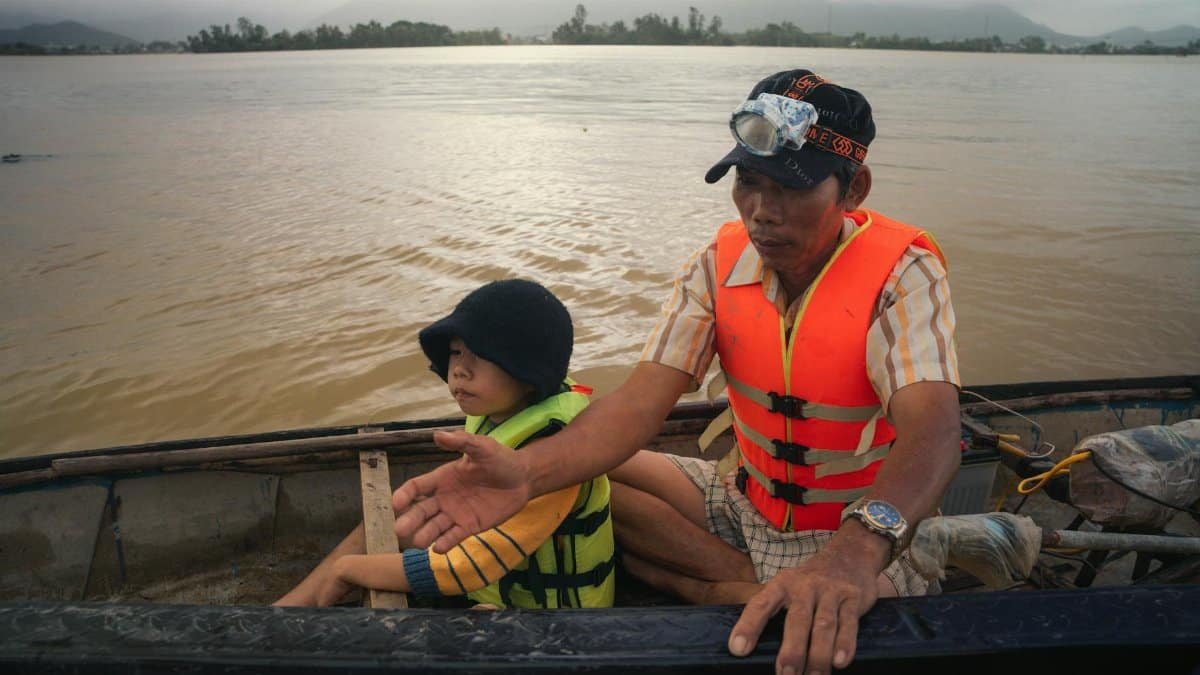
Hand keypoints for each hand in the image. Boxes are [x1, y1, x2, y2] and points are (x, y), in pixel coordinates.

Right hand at [392, 430, 531, 552]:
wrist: (524, 478)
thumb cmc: (501, 460)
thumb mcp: (482, 447)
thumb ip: (461, 442)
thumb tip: (437, 434)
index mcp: (442, 478)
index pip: (416, 487)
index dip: (404, 495)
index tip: (396, 503)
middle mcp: (444, 498)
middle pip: (420, 511)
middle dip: (409, 520)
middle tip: (400, 530)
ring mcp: (456, 514)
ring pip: (434, 527)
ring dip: (424, 535)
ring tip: (418, 542)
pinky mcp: (470, 527)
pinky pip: (454, 537)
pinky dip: (446, 543)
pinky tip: (439, 548)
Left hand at [728, 537, 882, 673]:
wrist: (849, 554)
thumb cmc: (810, 582)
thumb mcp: (788, 586)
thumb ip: (772, 609)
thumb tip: (749, 646)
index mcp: (782, 584)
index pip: (760, 605)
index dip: (748, 626)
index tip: (737, 649)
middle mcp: (805, 586)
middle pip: (797, 619)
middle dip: (792, 649)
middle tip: (784, 674)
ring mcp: (830, 591)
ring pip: (824, 625)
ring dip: (818, 654)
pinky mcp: (853, 598)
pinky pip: (849, 623)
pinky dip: (845, 644)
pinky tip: (840, 662)